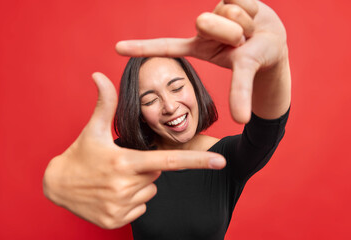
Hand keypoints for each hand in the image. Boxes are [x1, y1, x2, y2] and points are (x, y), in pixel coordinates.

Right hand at [43, 73, 225, 228]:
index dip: (197, 161)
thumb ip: (104, 103)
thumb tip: (99, 75)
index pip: (170, 161)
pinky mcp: (115, 221)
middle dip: (145, 168)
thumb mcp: (92, 129)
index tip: (220, 162)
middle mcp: (125, 187)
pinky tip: (111, 194)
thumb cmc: (79, 154)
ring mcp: (120, 206)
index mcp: (126, 162)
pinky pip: (139, 209)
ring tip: (114, 179)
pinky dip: (130, 202)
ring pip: (148, 192)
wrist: (57, 185)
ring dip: (138, 185)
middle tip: (121, 164)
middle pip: (157, 174)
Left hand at [116, 0, 290, 122]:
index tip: (116, 48)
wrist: (274, 39)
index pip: (165, 45)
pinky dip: (252, 7)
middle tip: (242, 40)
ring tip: (249, 31)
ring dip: (246, 23)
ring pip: (227, 11)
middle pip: (207, 22)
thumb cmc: (258, 58)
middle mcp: (202, 27)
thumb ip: (239, 92)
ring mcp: (214, 11)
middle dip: (232, 33)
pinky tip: (252, 14)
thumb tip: (241, 121)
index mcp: (198, 47)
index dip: (142, 46)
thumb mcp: (246, 72)